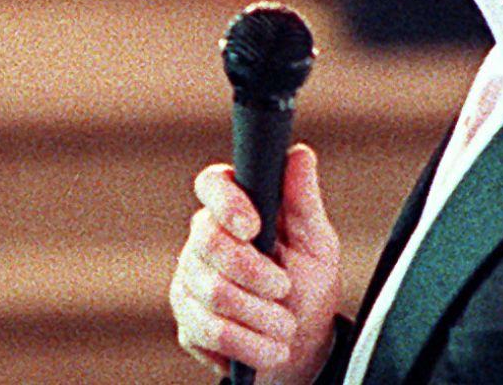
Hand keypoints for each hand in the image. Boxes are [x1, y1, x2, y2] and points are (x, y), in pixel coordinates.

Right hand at [171, 144, 341, 384]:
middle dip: (255, 272)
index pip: (211, 184)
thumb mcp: (316, 242)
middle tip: (284, 287)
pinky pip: (209, 331)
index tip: (253, 227)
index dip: (226, 202)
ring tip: (285, 325)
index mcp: (236, 208)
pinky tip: (268, 347)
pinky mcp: (187, 321)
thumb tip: (299, 155)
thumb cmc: (308, 283)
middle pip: (209, 242)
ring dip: (261, 315)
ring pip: (213, 292)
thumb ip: (303, 201)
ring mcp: (190, 280)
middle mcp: (203, 239)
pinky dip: (250, 344)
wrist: (301, 344)